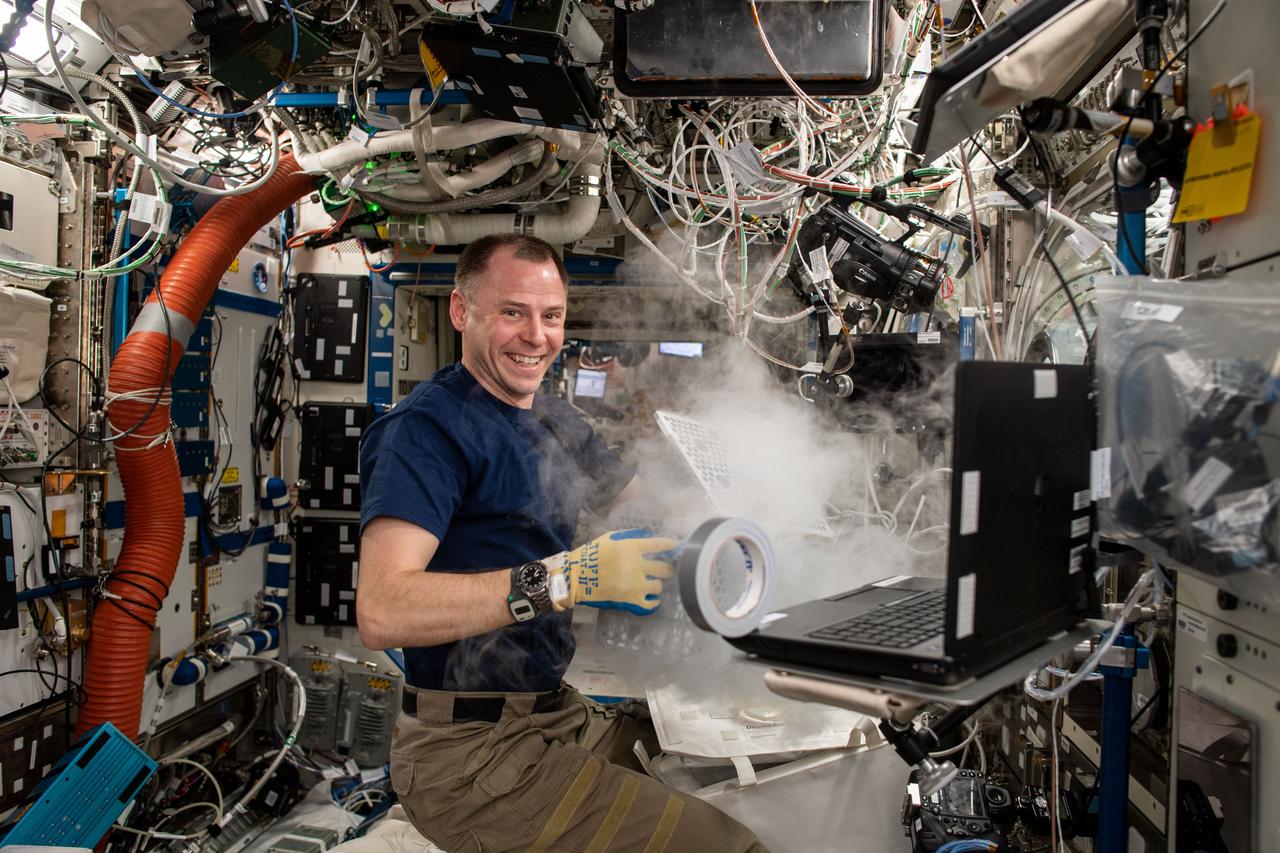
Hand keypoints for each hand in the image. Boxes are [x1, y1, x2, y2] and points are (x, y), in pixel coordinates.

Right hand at [547, 529, 676, 614]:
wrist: (576, 577)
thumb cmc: (592, 555)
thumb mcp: (611, 538)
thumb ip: (631, 536)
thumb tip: (649, 535)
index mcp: (632, 547)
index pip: (661, 545)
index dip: (671, 546)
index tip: (675, 547)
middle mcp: (637, 565)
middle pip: (665, 568)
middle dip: (668, 568)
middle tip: (666, 569)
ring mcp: (635, 584)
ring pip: (659, 586)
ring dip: (656, 584)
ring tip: (652, 584)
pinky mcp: (630, 600)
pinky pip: (651, 604)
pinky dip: (653, 601)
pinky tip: (651, 598)